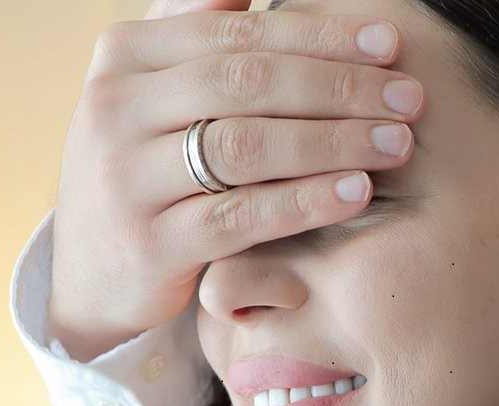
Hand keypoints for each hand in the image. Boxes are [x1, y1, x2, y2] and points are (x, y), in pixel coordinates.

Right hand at [49, 0, 422, 359]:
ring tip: (395, 145)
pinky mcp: (151, 247)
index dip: (321, 35)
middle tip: (408, 98)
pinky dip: (305, 203)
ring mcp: (129, 181)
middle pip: (250, 82)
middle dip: (339, 86)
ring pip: (248, 146)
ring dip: (333, 142)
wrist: (89, 281)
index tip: (390, 44)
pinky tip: (355, 194)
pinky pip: (242, 217)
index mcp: (123, 57)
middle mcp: (116, 110)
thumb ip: (194, 36)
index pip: (240, 32)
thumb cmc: (142, 178)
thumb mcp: (151, 99)